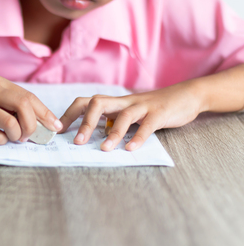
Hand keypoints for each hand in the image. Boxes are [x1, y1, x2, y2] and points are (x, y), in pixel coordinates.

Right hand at [0, 74, 62, 144]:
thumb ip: (8, 101)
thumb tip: (38, 121)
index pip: (28, 96)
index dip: (45, 113)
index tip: (55, 126)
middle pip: (23, 105)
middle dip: (33, 125)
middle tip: (30, 136)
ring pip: (10, 122)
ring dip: (18, 134)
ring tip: (14, 137)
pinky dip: (2, 141)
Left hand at [59, 82, 204, 150]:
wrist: (186, 95)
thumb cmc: (151, 109)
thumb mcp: (127, 113)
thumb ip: (111, 121)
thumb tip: (89, 136)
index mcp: (114, 103)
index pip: (85, 102)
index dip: (70, 115)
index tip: (58, 131)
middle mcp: (124, 102)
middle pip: (98, 103)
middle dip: (85, 122)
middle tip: (77, 143)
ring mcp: (143, 106)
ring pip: (123, 115)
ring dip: (112, 133)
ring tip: (104, 149)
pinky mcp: (160, 113)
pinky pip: (148, 125)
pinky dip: (139, 137)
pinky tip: (131, 149)